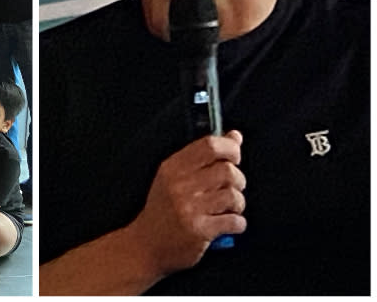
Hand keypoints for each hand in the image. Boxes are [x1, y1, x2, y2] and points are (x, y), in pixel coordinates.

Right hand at [126, 131, 246, 275]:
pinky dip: (237, 224)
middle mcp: (179, 186)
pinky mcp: (200, 231)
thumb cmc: (161, 211)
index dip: (230, 148)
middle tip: (230, 189)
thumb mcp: (174, 178)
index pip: (209, 145)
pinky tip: (226, 224)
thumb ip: (204, 157)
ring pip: (234, 196)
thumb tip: (234, 136)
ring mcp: (189, 208)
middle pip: (228, 170)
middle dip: (238, 181)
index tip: (234, 156)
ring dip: (238, 204)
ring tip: (227, 209)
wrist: (144, 246)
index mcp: (172, 168)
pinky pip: (235, 221)